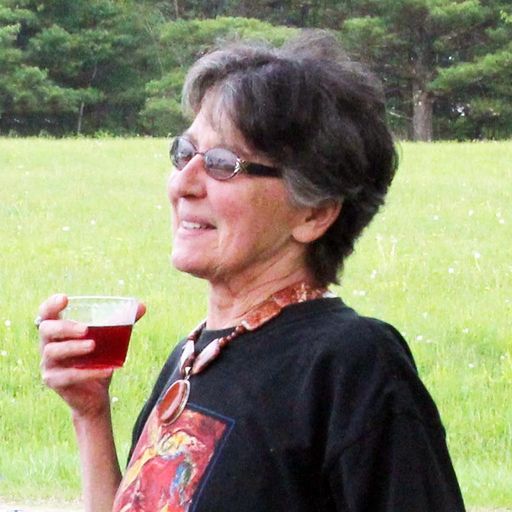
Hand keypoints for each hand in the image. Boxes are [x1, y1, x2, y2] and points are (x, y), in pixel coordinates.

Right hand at [38, 294, 145, 418]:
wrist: (95, 395)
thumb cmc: (98, 360)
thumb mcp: (109, 340)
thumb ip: (123, 322)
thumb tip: (142, 306)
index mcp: (58, 331)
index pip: (46, 314)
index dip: (51, 305)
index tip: (64, 298)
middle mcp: (48, 345)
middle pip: (46, 330)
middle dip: (65, 327)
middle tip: (86, 329)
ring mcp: (48, 364)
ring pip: (53, 352)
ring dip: (73, 348)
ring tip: (93, 345)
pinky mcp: (54, 382)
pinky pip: (69, 376)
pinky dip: (89, 372)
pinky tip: (108, 370)